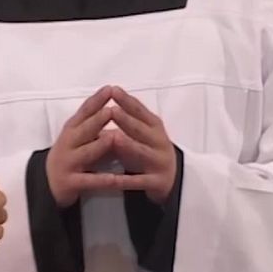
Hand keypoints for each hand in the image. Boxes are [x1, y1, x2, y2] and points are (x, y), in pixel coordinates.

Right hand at [46, 86, 123, 207]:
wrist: (47, 183)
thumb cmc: (71, 153)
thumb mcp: (79, 134)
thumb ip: (93, 120)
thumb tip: (113, 95)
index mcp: (72, 129)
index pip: (84, 112)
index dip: (96, 100)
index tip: (110, 89)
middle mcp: (68, 144)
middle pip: (83, 130)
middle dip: (97, 120)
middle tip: (111, 110)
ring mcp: (69, 163)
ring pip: (86, 153)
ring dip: (99, 146)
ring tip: (113, 138)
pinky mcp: (71, 183)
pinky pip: (90, 181)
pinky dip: (103, 180)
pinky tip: (116, 179)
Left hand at [107, 88, 178, 204]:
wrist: (169, 177)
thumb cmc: (149, 150)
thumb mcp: (142, 133)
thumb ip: (127, 119)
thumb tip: (102, 103)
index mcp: (155, 127)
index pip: (140, 111)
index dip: (127, 101)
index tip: (113, 90)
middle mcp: (159, 142)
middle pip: (141, 129)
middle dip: (127, 120)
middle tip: (112, 110)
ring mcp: (159, 161)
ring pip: (142, 152)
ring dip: (129, 145)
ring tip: (115, 138)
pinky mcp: (156, 181)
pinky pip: (138, 181)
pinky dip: (126, 180)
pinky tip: (113, 178)